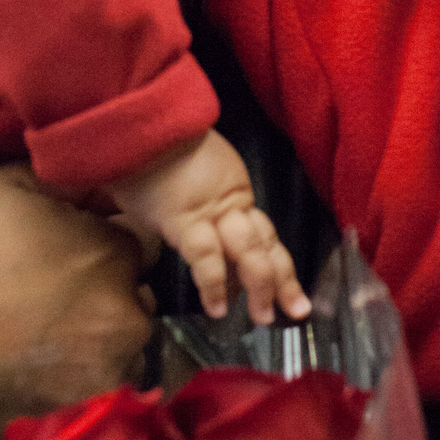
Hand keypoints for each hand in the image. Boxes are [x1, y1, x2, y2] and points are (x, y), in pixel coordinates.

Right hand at [0, 166, 153, 439]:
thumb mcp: (12, 185)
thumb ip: (78, 186)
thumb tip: (112, 190)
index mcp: (110, 254)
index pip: (136, 245)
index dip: (94, 246)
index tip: (55, 254)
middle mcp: (121, 317)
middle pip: (133, 299)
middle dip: (98, 294)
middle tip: (34, 296)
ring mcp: (99, 377)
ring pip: (115, 350)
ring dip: (88, 341)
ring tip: (21, 334)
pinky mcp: (70, 420)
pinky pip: (90, 393)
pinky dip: (66, 383)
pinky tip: (18, 367)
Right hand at [105, 130, 309, 326]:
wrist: (141, 122)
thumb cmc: (152, 143)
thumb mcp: (185, 168)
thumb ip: (192, 193)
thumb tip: (180, 213)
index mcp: (232, 191)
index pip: (261, 232)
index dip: (274, 260)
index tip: (281, 287)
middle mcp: (231, 202)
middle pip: (266, 243)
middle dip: (282, 279)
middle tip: (297, 310)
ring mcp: (212, 211)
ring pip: (250, 251)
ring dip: (262, 286)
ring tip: (266, 317)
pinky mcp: (186, 219)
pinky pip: (206, 256)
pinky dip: (214, 285)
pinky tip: (219, 309)